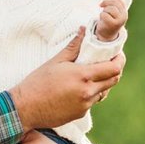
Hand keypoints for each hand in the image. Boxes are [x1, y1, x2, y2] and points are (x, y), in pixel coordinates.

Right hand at [9, 27, 124, 128]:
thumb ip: (73, 46)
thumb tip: (84, 29)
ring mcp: (85, 105)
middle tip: (107, 63)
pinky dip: (88, 95)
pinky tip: (75, 90)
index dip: (120, 60)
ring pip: (103, 92)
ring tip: (89, 77)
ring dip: (101, 83)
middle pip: (114, 80)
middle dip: (114, 71)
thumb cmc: (37, 82)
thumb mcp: (55, 61)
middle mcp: (87, 92)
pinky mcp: (80, 114)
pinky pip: (91, 102)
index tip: (117, 55)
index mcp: (82, 76)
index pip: (114, 68)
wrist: (24, 108)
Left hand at [95, 0, 127, 41]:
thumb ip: (113, 5)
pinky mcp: (113, 24)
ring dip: (104, 11)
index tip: (104, 2)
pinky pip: (104, 14)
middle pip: (114, 3)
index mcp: (124, 12)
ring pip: (110, 8)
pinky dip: (101, 16)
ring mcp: (120, 20)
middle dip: (106, 4)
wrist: (106, 35)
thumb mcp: (112, 13)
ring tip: (103, 16)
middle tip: (101, 6)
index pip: (119, 0)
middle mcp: (124, 16)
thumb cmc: (108, 22)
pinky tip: (102, 20)